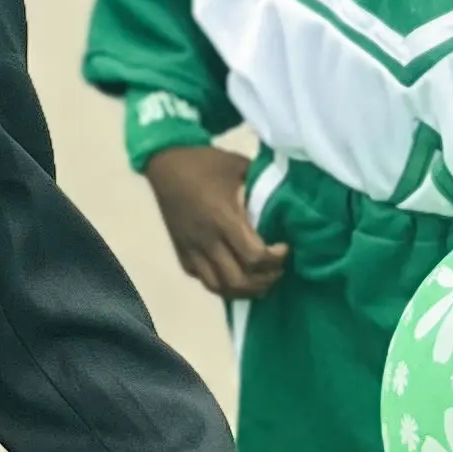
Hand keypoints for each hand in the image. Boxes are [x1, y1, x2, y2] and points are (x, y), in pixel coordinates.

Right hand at [146, 140, 284, 300]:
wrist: (165, 161)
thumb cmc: (206, 163)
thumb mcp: (240, 167)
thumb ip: (262, 187)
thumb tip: (286, 200)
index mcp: (222, 218)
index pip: (254, 256)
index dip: (276, 259)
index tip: (284, 247)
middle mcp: (206, 239)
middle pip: (238, 281)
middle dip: (264, 280)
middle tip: (276, 269)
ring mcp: (191, 248)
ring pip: (219, 287)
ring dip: (243, 290)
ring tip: (258, 279)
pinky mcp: (181, 251)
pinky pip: (203, 279)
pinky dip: (222, 283)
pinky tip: (233, 272)